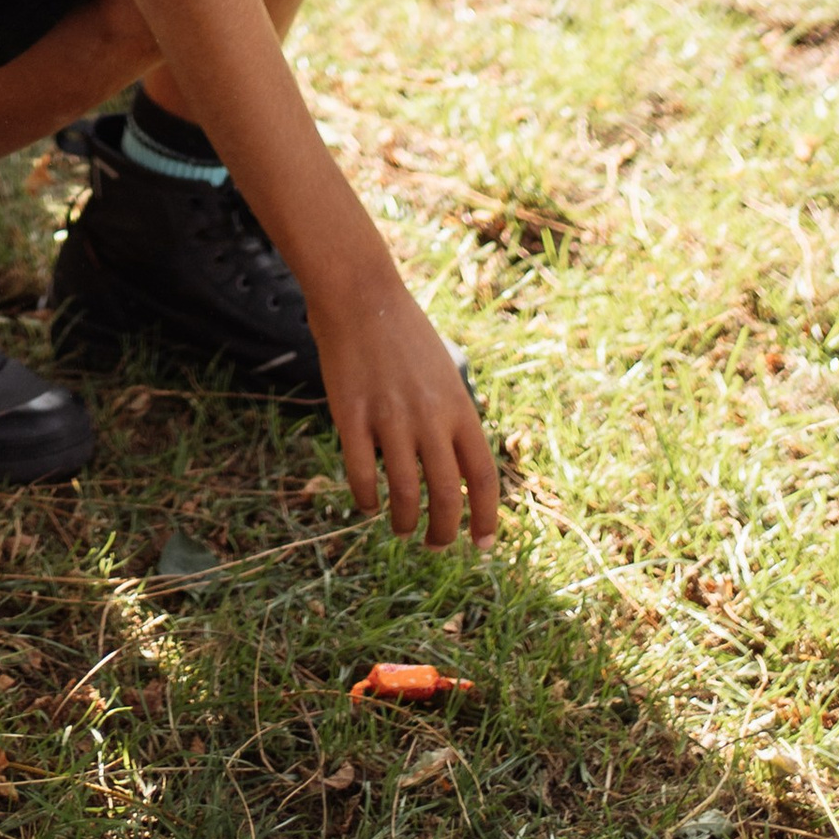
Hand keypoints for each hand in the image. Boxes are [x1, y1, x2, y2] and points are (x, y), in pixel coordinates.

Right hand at [314, 260, 500, 547]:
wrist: (360, 293)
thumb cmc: (403, 333)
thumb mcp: (444, 373)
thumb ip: (451, 418)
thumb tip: (454, 466)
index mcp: (459, 408)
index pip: (482, 477)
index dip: (485, 518)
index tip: (481, 545)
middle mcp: (430, 418)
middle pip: (446, 496)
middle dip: (443, 532)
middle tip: (435, 545)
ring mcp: (390, 418)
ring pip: (405, 493)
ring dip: (405, 522)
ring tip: (401, 529)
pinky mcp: (352, 415)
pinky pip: (363, 474)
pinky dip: (366, 499)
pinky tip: (367, 505)